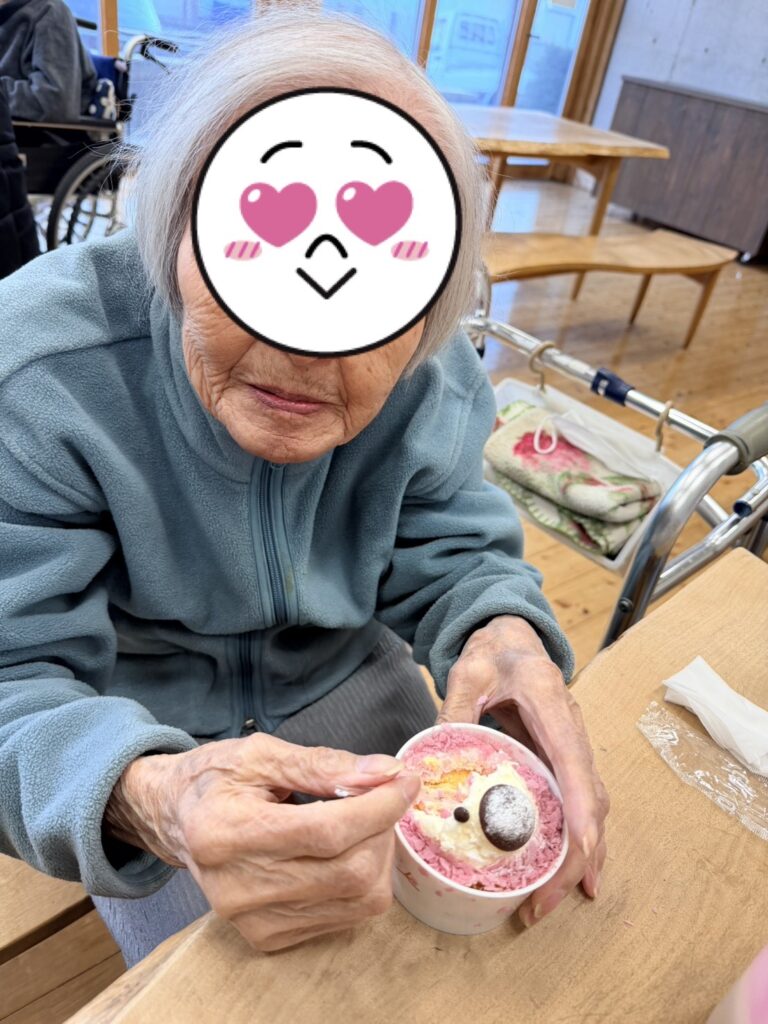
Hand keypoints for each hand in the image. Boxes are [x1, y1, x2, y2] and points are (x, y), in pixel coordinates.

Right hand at [104, 735, 420, 950]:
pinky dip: (361, 880)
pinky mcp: (267, 938)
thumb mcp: (261, 753)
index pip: (328, 831)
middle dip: (384, 827)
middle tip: (382, 794)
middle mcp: (236, 889)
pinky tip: (342, 849)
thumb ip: (323, 764)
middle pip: (349, 871)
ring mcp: (251, 921)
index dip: (380, 806)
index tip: (406, 779)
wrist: (174, 819)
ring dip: (379, 854)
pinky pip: (345, 917)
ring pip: (356, 900)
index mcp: (226, 832)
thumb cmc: (216, 777)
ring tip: (361, 820)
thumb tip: (385, 772)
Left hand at [437, 614, 608, 925]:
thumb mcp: (468, 673)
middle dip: (576, 856)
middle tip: (543, 902)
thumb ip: (454, 710)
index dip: (580, 815)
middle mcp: (572, 732)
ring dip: (580, 856)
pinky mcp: (563, 758)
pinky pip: (578, 803)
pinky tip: (569, 873)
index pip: (575, 767)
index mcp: (553, 708)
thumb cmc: (493, 652)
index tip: (578, 854)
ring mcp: (572, 747)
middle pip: (589, 801)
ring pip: (590, 808)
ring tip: (554, 900)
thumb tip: (431, 760)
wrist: (512, 635)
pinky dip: (578, 840)